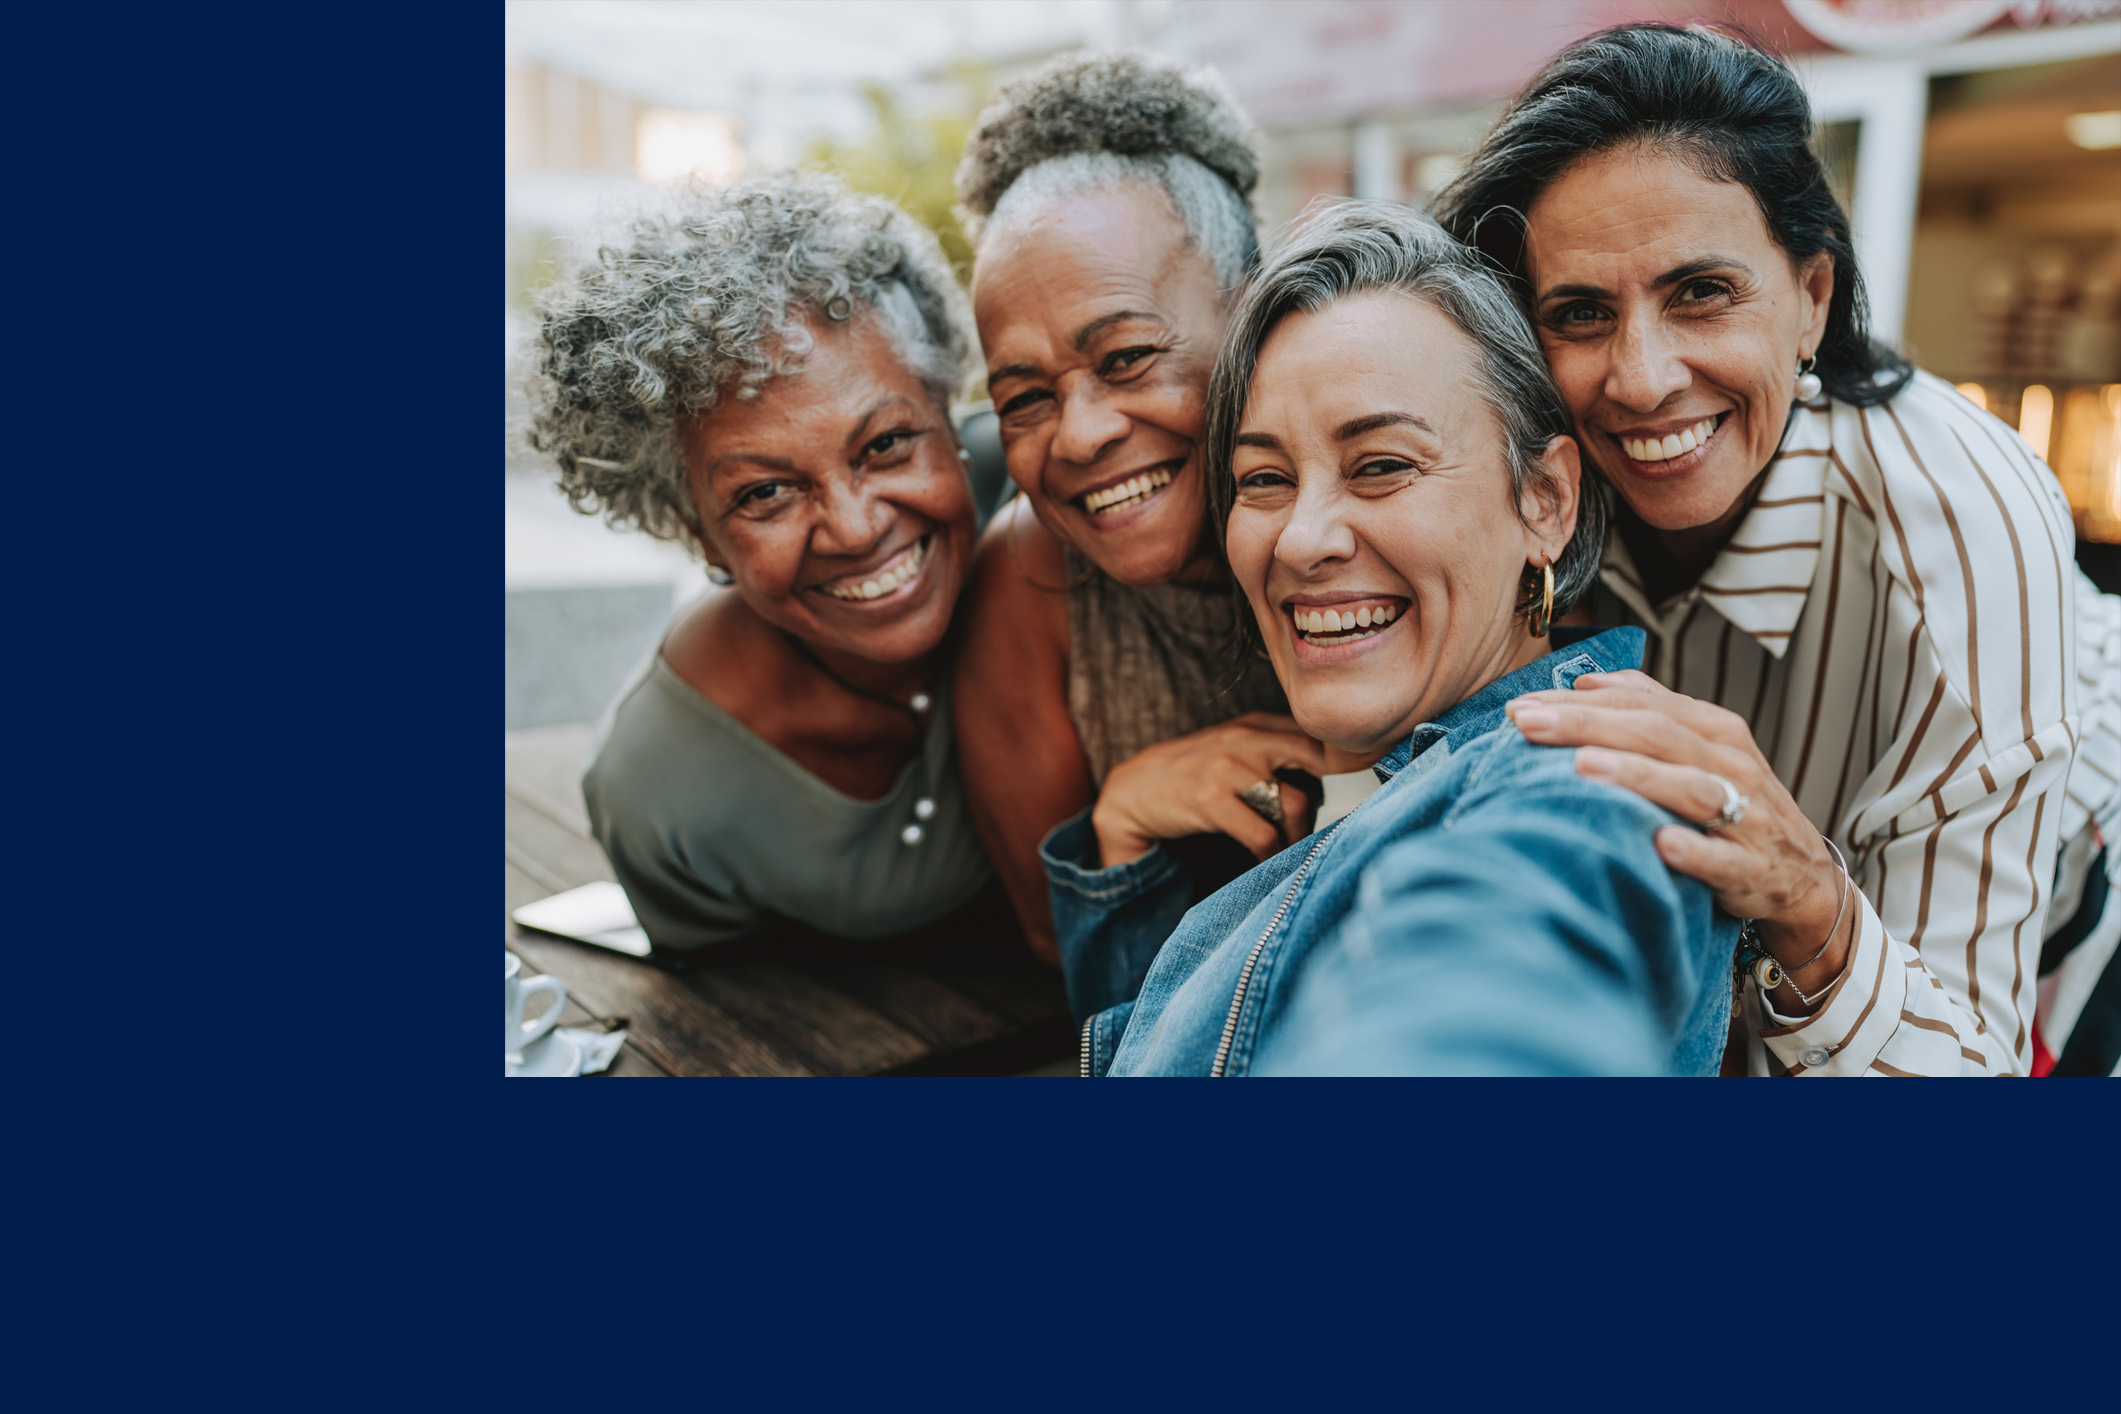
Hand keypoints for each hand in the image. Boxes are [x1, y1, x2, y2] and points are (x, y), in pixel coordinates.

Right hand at [1092, 713, 1327, 867]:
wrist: (1134, 789)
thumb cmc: (1194, 773)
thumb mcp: (1235, 748)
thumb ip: (1277, 750)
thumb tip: (1336, 774)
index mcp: (1257, 724)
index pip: (1319, 737)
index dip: (1346, 766)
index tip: (1359, 794)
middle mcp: (1246, 740)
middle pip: (1317, 761)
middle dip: (1336, 797)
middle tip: (1340, 824)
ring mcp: (1228, 768)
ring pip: (1293, 803)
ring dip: (1300, 835)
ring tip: (1298, 849)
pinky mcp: (1211, 800)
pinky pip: (1261, 834)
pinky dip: (1272, 854)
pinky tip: (1269, 861)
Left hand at [1504, 670, 1851, 1009]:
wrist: (1802, 875)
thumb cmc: (1734, 802)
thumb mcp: (1699, 747)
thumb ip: (1648, 707)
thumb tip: (1587, 679)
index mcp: (1713, 729)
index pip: (1639, 704)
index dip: (1579, 702)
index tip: (1520, 706)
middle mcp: (1731, 764)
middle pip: (1656, 734)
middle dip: (1587, 726)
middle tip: (1527, 725)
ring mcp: (1747, 816)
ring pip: (1691, 788)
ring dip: (1637, 776)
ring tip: (1582, 767)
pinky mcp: (1752, 869)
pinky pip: (1724, 859)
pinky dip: (1694, 852)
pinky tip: (1660, 845)